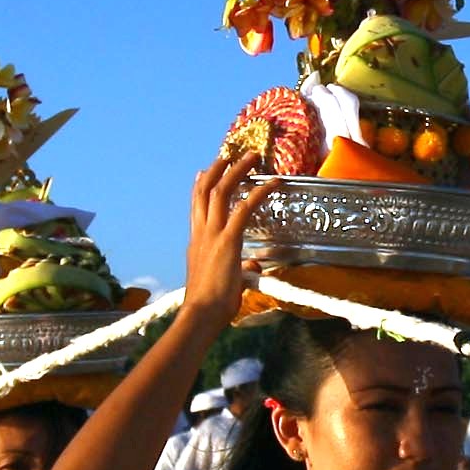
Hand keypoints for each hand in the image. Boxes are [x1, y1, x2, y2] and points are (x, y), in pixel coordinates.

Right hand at [182, 152, 275, 321]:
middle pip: (205, 191)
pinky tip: (273, 183)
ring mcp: (212, 235)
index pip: (196, 207)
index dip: (201, 186)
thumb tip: (253, 265)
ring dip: (237, 171)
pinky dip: (259, 193)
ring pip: (221, 192)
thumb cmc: (210, 306)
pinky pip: (244, 209)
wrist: (200, 315)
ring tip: (251, 157)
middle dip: (218, 170)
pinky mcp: (227, 241)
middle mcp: (201, 233)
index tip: (205, 171)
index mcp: (196, 243)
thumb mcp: (225, 281)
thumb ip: (239, 269)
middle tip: (230, 154)